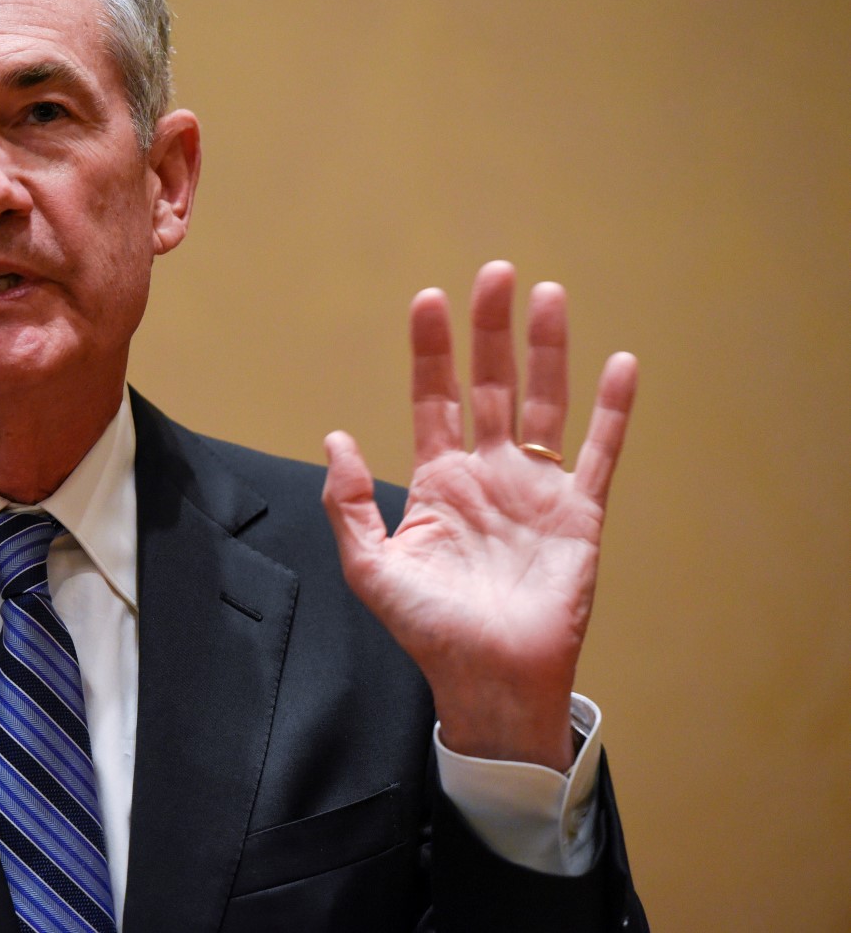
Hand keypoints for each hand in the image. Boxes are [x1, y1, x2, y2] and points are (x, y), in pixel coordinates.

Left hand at [322, 261, 636, 771]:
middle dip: (491, 331)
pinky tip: (620, 364)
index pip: (433, 398)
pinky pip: (600, 451)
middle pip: (492, 385)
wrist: (487, 680)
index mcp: (437, 481)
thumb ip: (347, 503)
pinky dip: (613, 410)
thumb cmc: (428, 629)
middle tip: (494, 274)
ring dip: (548, 351)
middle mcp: (488, 473)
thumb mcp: (371, 567)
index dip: (431, 351)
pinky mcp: (579, 513)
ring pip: (545, 404)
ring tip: (548, 296)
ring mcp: (535, 489)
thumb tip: (335, 438)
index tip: (429, 300)